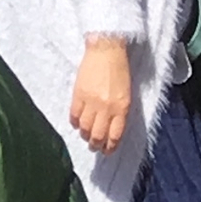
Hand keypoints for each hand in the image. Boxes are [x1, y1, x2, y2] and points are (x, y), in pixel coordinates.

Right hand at [68, 35, 132, 154]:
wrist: (106, 50)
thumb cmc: (119, 70)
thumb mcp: (126, 94)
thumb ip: (120, 112)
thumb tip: (112, 127)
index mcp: (121, 108)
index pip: (114, 136)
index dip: (109, 147)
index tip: (106, 151)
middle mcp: (106, 108)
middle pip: (98, 134)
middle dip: (95, 145)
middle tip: (93, 147)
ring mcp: (91, 101)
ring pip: (85, 127)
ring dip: (84, 135)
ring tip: (84, 136)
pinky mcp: (78, 93)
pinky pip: (74, 114)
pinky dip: (74, 122)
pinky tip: (75, 124)